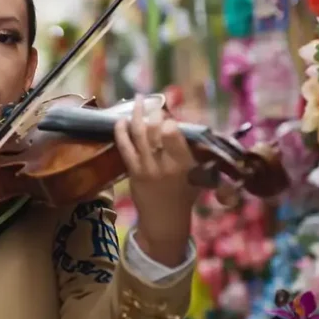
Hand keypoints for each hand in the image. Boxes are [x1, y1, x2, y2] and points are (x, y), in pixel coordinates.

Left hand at [113, 94, 199, 265]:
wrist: (165, 218)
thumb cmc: (184, 193)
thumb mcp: (197, 173)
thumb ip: (190, 151)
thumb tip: (180, 124)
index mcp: (184, 163)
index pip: (173, 133)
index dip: (168, 120)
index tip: (168, 114)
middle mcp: (165, 163)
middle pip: (154, 130)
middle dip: (153, 112)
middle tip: (152, 102)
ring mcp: (147, 167)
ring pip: (139, 134)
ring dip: (137, 114)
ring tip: (138, 99)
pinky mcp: (133, 171)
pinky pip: (125, 147)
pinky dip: (121, 132)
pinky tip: (120, 120)